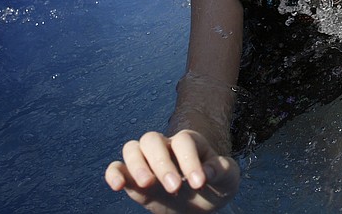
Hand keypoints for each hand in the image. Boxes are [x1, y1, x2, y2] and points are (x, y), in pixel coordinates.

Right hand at [105, 130, 239, 212]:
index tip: (199, 184)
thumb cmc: (216, 184)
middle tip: (174, 188)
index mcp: (189, 142)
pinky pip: (116, 168)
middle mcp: (165, 147)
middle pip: (152, 139)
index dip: (190, 161)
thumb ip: (222, 170)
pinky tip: (118, 186)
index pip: (183, 141)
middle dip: (161, 164)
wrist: (203, 202)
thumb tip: (207, 172)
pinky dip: (113, 174)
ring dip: (136, 166)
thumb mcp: (228, 178)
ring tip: (147, 186)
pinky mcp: (134, 179)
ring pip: (132, 148)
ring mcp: (147, 162)